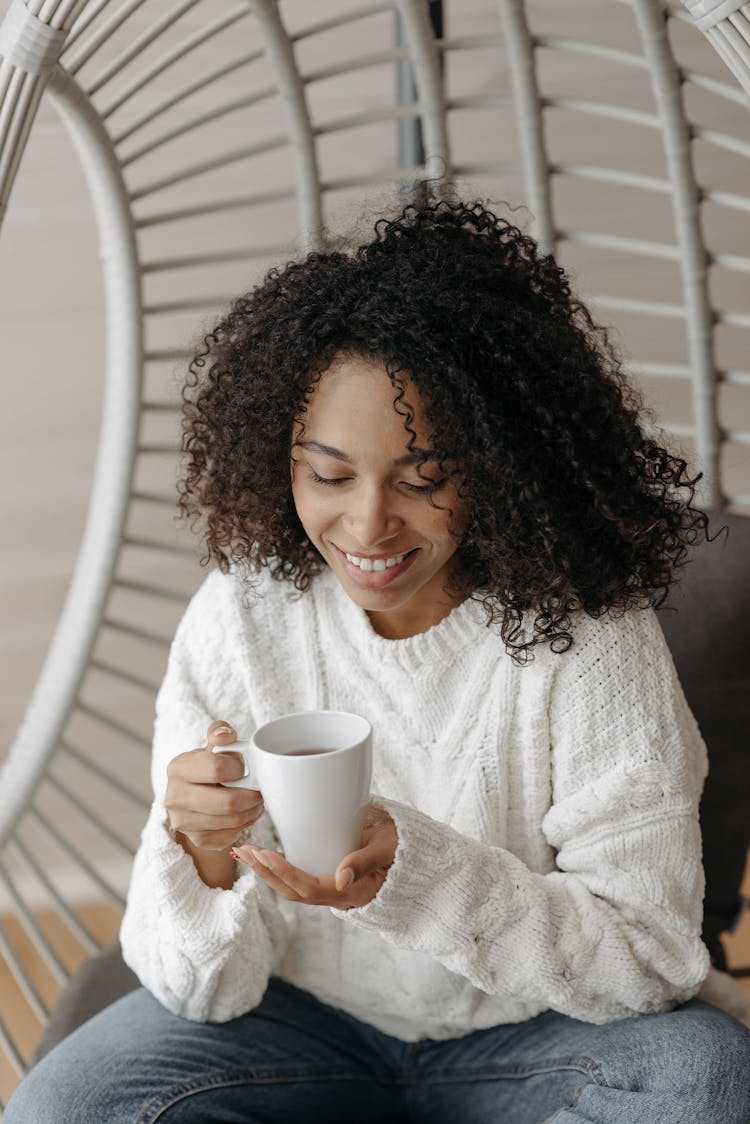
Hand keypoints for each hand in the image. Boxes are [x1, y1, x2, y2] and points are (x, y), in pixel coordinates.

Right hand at [165, 720, 264, 851]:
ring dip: (252, 811)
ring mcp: (184, 822)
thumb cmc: (209, 768)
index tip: (244, 768)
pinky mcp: (197, 840)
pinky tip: (245, 814)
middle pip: (228, 802)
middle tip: (259, 790)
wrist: (195, 796)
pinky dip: (245, 824)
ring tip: (255, 801)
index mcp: (178, 767)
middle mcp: (175, 797)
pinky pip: (231, 835)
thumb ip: (220, 733)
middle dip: (252, 796)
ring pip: (232, 821)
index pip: (216, 768)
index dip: (238, 768)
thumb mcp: (213, 747)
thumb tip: (224, 734)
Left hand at [231, 802, 397, 909]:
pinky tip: (263, 856)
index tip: (265, 854)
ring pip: (291, 887)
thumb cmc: (400, 849)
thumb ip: (364, 861)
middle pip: (292, 891)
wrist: (411, 858)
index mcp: (351, 892)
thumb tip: (340, 878)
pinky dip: (277, 869)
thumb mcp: (387, 848)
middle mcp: (337, 895)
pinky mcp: (327, 879)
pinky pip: (297, 879)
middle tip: (244, 851)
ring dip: (266, 872)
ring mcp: (331, 889)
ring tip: (245, 853)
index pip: (310, 887)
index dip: (285, 873)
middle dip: (266, 873)